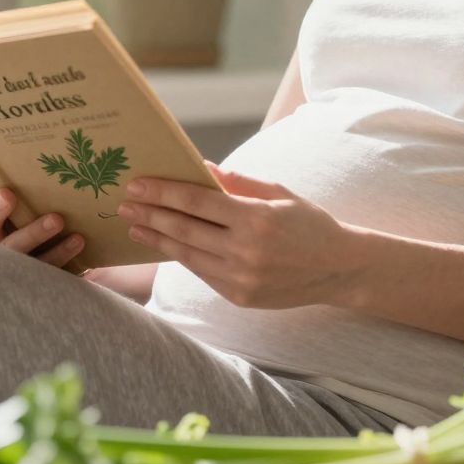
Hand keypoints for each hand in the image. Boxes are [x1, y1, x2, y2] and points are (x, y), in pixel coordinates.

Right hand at [0, 163, 85, 270]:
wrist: (47, 279)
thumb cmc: (29, 232)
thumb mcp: (15, 211)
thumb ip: (8, 188)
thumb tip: (3, 151)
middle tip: (7, 194)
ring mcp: (14, 264)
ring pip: (19, 250)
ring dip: (36, 233)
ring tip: (57, 219)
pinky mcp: (37, 278)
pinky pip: (48, 267)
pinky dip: (63, 253)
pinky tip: (78, 239)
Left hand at [118, 162, 351, 308]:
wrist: (339, 269)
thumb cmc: (308, 222)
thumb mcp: (278, 192)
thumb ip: (238, 182)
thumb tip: (199, 167)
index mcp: (256, 218)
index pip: (196, 202)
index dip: (162, 192)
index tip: (136, 185)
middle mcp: (246, 251)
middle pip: (184, 229)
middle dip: (150, 215)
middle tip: (124, 204)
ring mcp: (242, 278)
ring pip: (187, 255)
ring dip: (157, 239)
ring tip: (135, 226)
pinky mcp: (240, 296)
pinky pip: (202, 273)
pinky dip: (181, 257)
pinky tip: (165, 244)